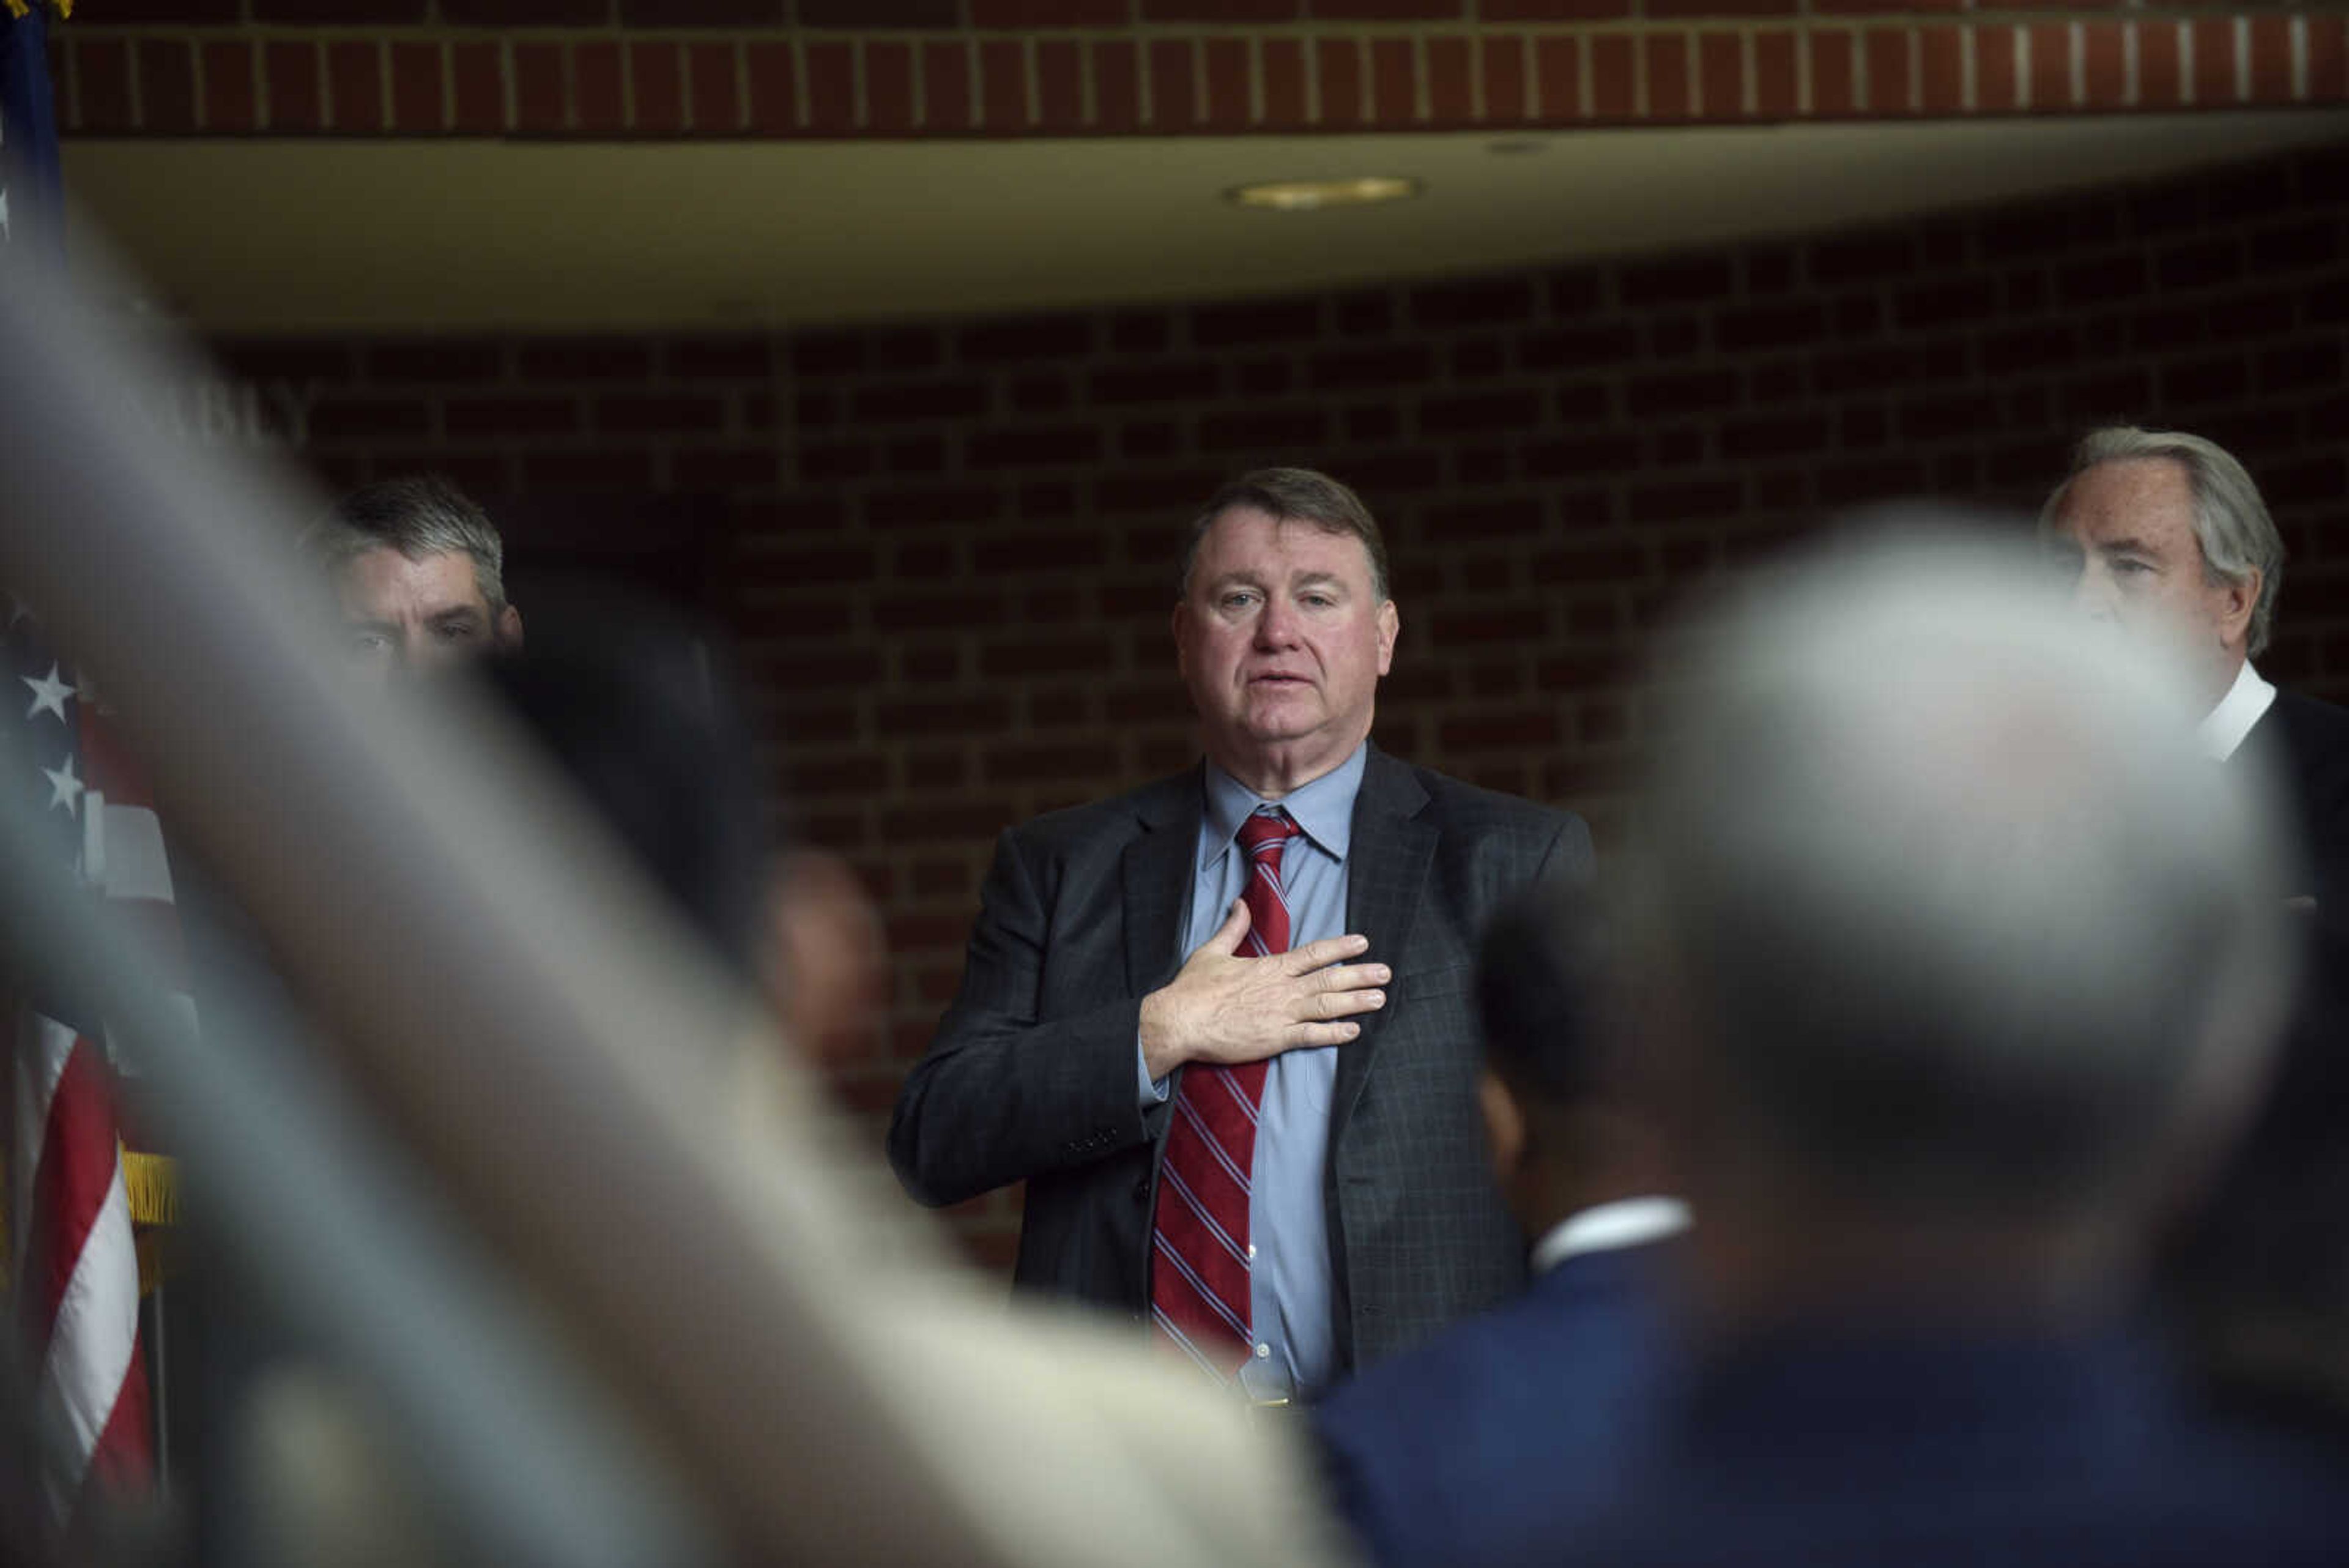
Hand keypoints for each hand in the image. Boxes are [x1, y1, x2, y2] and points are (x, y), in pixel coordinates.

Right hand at [1138, 900, 1388, 1080]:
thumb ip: (1232, 929)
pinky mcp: (1276, 1039)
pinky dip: (1335, 1034)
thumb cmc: (1193, 989)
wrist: (1180, 1021)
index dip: (1340, 948)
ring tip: (1380, 998)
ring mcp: (1281, 1014)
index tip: (1362, 943)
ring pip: (1328, 1006)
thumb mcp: (1212, 951)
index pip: (1313, 954)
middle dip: (1360, 974)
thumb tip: (1239, 904)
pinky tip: (1354, 1031)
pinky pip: (1312, 1036)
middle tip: (1385, 973)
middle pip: (1329, 978)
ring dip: (1356, 1002)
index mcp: (1269, 967)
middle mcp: (1282, 989)